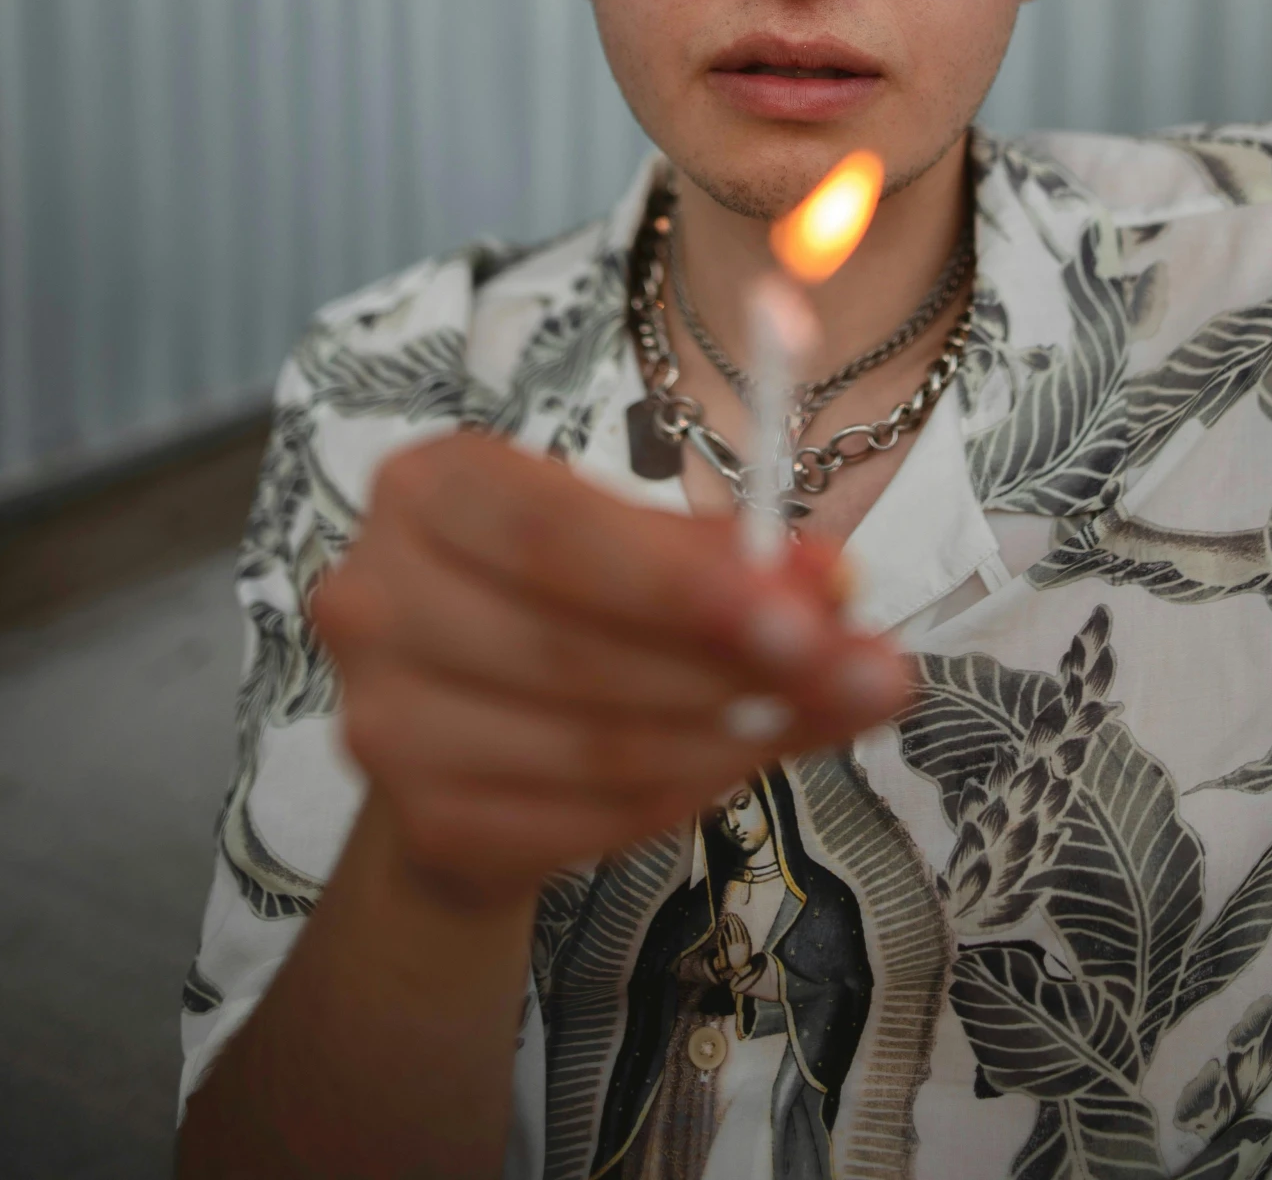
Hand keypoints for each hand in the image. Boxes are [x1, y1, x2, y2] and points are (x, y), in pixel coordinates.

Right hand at [312, 434, 908, 904]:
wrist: (465, 721)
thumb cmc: (564, 598)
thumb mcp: (640, 543)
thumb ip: (733, 557)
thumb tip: (838, 585)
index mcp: (427, 485)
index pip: (553, 533)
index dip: (682, 583)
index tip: (808, 615)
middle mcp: (375, 595)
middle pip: (575, 646)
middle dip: (739, 668)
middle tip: (863, 677)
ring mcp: (383, 717)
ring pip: (590, 743)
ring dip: (729, 739)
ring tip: (819, 717)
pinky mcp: (419, 816)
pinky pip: (583, 820)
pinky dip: (681, 797)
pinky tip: (737, 765)